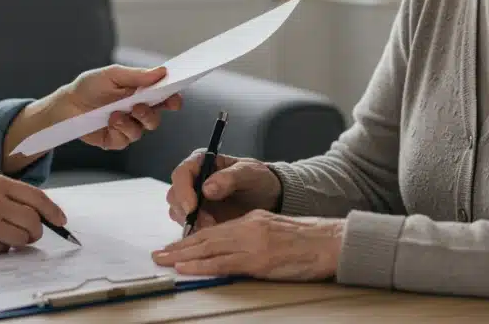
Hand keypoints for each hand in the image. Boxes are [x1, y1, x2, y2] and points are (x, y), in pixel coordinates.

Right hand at [0, 174, 66, 255]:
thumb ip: (7, 196)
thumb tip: (37, 213)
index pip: (36, 197)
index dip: (52, 211)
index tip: (61, 221)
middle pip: (33, 221)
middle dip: (35, 231)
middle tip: (27, 234)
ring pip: (22, 239)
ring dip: (17, 242)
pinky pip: (1, 251)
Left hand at [54, 65, 182, 149]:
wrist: (68, 104)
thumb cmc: (90, 86)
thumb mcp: (113, 75)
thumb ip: (137, 75)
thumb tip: (162, 71)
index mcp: (141, 93)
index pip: (164, 98)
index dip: (173, 99)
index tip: (174, 99)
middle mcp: (137, 111)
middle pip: (155, 118)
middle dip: (149, 114)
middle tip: (137, 107)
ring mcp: (127, 127)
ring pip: (141, 131)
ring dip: (129, 123)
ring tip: (115, 115)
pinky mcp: (115, 140)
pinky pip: (125, 141)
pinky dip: (118, 131)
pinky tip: (108, 122)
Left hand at [152, 210, 344, 280]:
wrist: (330, 242)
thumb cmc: (308, 241)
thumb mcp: (275, 230)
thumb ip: (253, 235)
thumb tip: (233, 249)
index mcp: (251, 220)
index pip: (215, 229)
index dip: (192, 238)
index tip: (175, 247)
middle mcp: (247, 227)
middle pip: (206, 237)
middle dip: (179, 247)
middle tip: (158, 254)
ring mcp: (252, 243)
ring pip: (208, 248)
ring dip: (182, 256)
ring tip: (163, 261)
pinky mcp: (258, 259)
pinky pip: (222, 262)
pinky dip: (200, 265)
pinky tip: (185, 267)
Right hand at [166, 152, 280, 229]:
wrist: (268, 198)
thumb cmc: (258, 180)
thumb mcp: (250, 173)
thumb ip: (230, 178)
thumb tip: (207, 188)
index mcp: (201, 162)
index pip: (181, 173)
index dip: (183, 190)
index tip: (192, 207)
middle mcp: (192, 179)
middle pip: (175, 195)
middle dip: (187, 211)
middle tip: (207, 223)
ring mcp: (193, 199)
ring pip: (178, 212)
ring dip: (192, 223)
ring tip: (214, 227)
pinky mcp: (197, 216)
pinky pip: (188, 225)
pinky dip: (197, 231)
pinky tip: (213, 232)